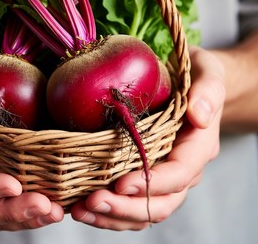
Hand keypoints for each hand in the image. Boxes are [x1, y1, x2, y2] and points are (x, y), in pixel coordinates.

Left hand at [70, 46, 224, 229]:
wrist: (188, 83)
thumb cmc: (195, 76)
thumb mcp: (207, 73)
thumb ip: (208, 92)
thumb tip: (199, 116)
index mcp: (197, 146)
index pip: (179, 174)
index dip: (152, 183)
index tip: (121, 183)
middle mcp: (182, 167)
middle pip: (160, 203)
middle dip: (126, 207)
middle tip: (92, 202)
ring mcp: (164, 175)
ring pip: (144, 210)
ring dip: (112, 216)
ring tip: (80, 210)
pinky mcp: (146, 174)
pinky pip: (131, 201)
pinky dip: (109, 210)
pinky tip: (83, 206)